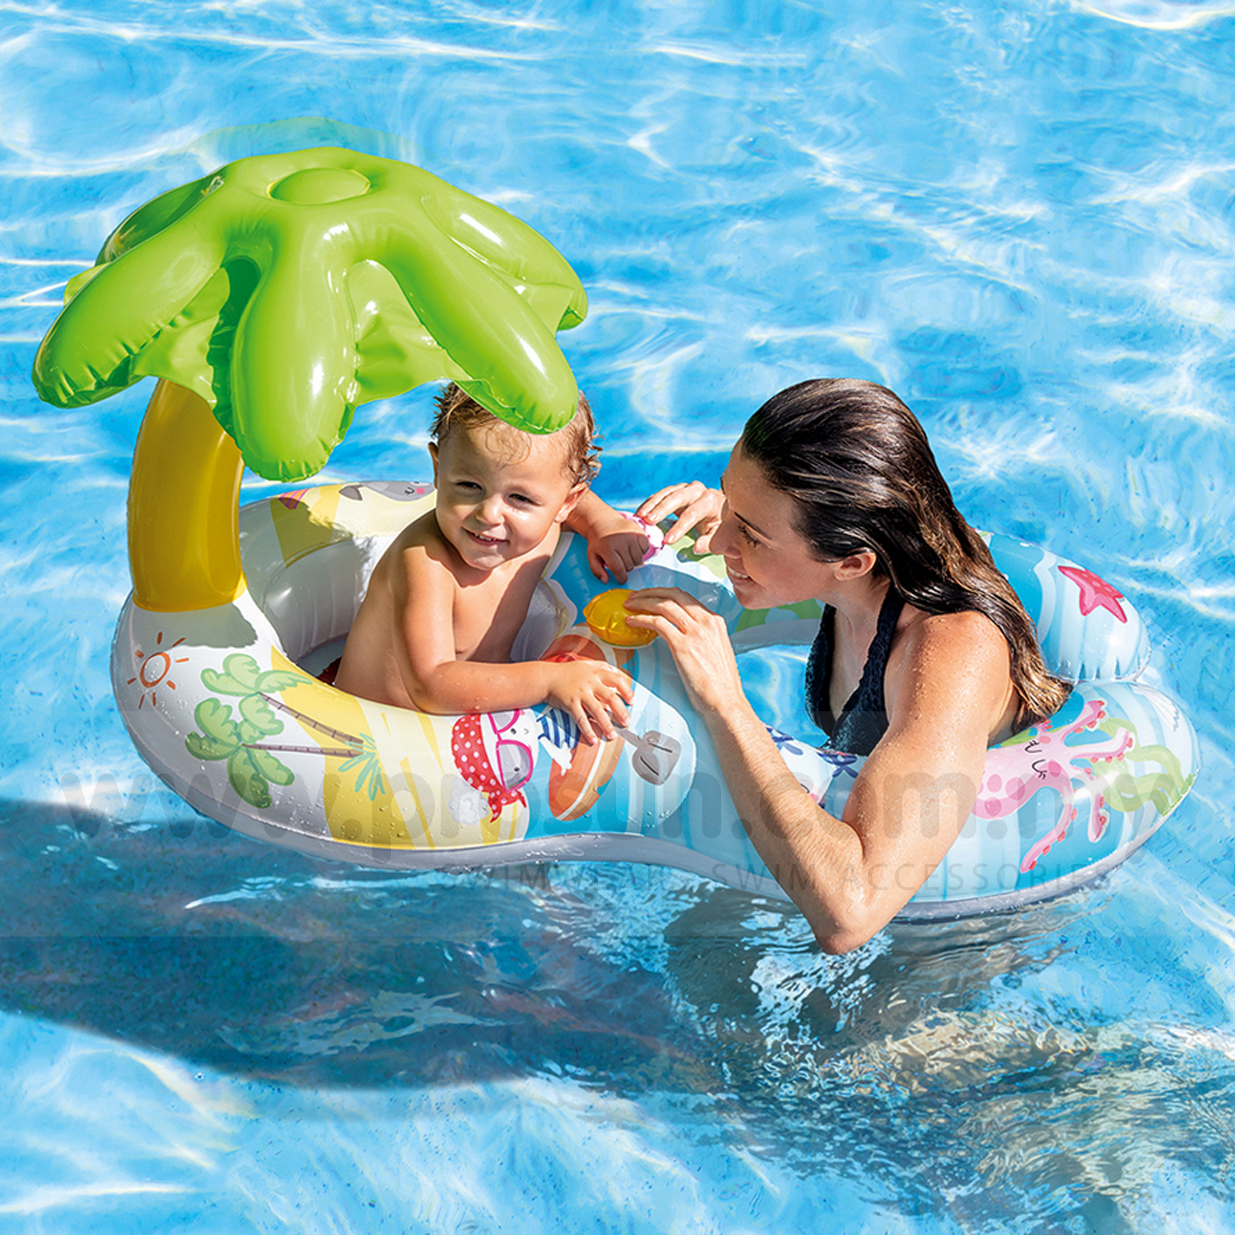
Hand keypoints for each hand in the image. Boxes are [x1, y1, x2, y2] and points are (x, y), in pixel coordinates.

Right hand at [546, 660, 632, 743]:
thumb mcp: (586, 664)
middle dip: (621, 712)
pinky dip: (588, 730)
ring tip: (612, 735)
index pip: (617, 680)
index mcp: (596, 673)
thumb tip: (615, 671)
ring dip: (607, 725)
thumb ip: (601, 667)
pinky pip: (581, 719)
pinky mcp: (570, 704)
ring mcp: (580, 694)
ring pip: (598, 711)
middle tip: (626, 722)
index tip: (632, 701)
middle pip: (611, 698)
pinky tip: (593, 739)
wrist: (546, 677)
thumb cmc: (567, 672)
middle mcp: (590, 683)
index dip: (627, 691)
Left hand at [587, 526, 648, 583]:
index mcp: (607, 548)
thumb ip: (596, 570)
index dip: (621, 578)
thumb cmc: (598, 541)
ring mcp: (631, 536)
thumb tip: (605, 581)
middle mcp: (620, 541)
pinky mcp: (639, 532)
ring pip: (638, 559)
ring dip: (633, 560)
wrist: (604, 521)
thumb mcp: (592, 555)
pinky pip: (645, 549)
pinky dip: (641, 551)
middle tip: (619, 561)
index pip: (619, 569)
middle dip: (625, 568)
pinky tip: (632, 548)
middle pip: (629, 566)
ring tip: (625, 554)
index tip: (621, 579)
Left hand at [623, 587, 742, 714]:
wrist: (726, 701)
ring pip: (664, 605)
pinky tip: (632, 622)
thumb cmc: (719, 683)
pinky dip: (641, 619)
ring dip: (642, 602)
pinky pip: (657, 623)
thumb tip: (682, 633)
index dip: (663, 593)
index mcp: (715, 621)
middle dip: (650, 592)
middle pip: (673, 595)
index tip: (649, 596)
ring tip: (628, 606)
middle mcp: (706, 621)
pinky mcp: (683, 646)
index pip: (685, 597)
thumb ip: (702, 637)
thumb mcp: (715, 650)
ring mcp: (695, 632)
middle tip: (634, 597)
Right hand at [636, 482, 723, 551]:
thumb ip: (709, 543)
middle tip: (649, 521)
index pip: (693, 513)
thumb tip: (695, 548)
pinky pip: (660, 495)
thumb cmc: (720, 526)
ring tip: (640, 517)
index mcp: (710, 501)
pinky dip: (650, 503)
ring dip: (652, 504)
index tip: (668, 541)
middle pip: (677, 497)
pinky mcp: (675, 491)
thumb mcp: (720, 537)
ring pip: (666, 493)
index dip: (679, 527)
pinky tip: (640, 513)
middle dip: (662, 509)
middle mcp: (697, 490)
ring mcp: (685, 488)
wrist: (721, 511)